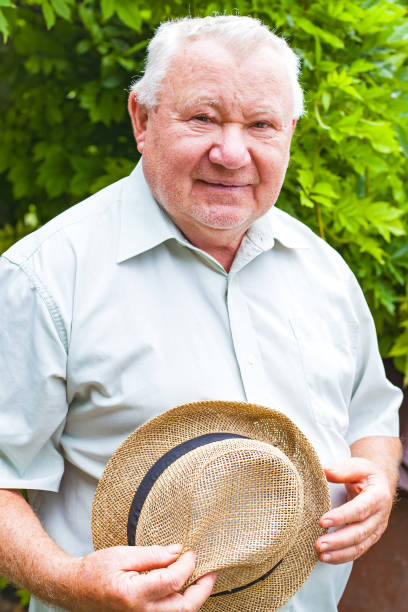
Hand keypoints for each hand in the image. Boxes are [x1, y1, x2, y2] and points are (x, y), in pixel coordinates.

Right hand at [67, 544, 216, 611]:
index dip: (187, 565)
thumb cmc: (95, 570)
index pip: (173, 581)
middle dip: (202, 590)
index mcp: (133, 595)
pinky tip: (186, 589)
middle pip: (184, 608)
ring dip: (195, 599)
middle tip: (213, 572)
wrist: (74, 590)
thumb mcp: (122, 554)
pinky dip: (181, 604)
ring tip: (203, 580)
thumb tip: (177, 552)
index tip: (191, 552)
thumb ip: (152, 555)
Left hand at [315, 457, 393, 564]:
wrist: (380, 483)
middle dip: (338, 541)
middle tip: (318, 544)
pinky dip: (343, 557)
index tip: (322, 522)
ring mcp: (376, 529)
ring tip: (320, 555)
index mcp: (378, 496)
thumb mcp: (357, 466)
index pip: (360, 510)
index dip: (341, 517)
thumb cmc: (365, 474)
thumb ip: (342, 470)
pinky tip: (327, 558)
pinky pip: (358, 550)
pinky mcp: (370, 537)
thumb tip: (324, 471)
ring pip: (359, 546)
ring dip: (339, 553)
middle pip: (359, 532)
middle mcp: (380, 516)